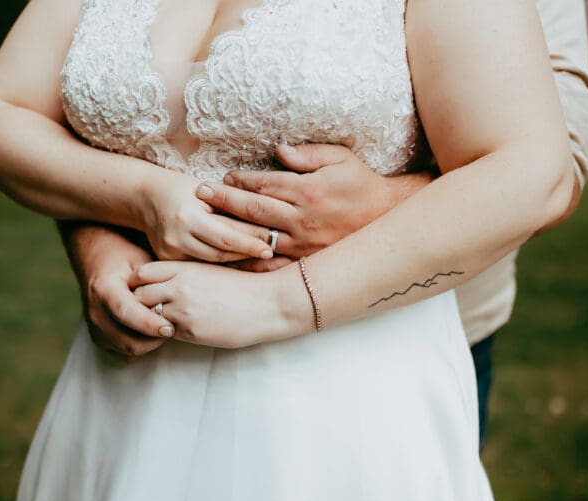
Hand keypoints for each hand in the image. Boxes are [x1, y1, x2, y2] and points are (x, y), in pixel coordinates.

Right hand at [67, 225, 174, 360]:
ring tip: (162, 328)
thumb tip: (181, 296)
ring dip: (149, 344)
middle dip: (154, 339)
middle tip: (173, 327)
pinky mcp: (98, 336)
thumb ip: (156, 280)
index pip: (127, 314)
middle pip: (128, 340)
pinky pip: (122, 353)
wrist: (96, 256)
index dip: (149, 325)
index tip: (170, 328)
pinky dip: (139, 347)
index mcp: (105, 290)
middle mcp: (95, 312)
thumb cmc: (123, 254)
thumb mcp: (140, 259)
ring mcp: (94, 327)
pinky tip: (150, 333)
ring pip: (128, 351)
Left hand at [129, 260, 310, 348]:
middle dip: (139, 303)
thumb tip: (164, 284)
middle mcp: (179, 286)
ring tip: (160, 324)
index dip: (139, 283)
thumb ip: (185, 275)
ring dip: (151, 321)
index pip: (142, 273)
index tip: (145, 291)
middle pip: (138, 294)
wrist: (269, 302)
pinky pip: (165, 333)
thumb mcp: (210, 271)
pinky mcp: (191, 331)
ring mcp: (183, 309)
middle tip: (146, 311)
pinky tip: (177, 332)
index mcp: (184, 268)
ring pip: (148, 316)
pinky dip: (166, 334)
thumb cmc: (243, 286)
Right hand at [140, 170, 275, 262]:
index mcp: (187, 216)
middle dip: (247, 254)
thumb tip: (266, 223)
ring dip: (236, 261)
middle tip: (271, 255)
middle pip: (220, 253)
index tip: (272, 248)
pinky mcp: (167, 259)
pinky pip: (198, 264)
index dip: (251, 244)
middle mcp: (176, 237)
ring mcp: (169, 251)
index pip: (227, 237)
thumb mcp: (208, 192)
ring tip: (257, 259)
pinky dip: (218, 263)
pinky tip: (235, 262)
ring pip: (211, 262)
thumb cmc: (183, 189)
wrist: (146, 197)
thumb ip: (231, 208)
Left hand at [194, 143, 431, 263]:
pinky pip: (273, 264)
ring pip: (258, 238)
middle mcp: (302, 219)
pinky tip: (232, 261)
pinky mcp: (306, 260)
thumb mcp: (339, 158)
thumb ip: (306, 154)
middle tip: (200, 195)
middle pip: (254, 210)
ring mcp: (302, 243)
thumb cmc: (362, 184)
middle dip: (224, 202)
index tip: (221, 178)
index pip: (264, 184)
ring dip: (230, 231)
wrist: (388, 218)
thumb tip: (277, 149)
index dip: (239, 181)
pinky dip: (251, 263)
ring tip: (207, 226)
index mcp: (308, 191)